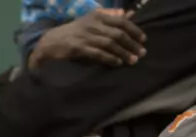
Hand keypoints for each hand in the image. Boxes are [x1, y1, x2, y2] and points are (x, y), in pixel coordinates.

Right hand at [29, 9, 146, 68]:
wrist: (51, 41)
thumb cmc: (74, 31)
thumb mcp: (91, 19)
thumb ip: (110, 16)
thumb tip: (128, 15)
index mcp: (98, 15)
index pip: (121, 21)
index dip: (134, 30)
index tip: (143, 39)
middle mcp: (93, 24)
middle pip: (118, 33)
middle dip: (132, 44)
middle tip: (142, 53)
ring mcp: (86, 36)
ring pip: (110, 44)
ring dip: (123, 53)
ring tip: (133, 60)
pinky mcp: (79, 48)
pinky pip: (98, 53)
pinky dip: (110, 58)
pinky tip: (117, 63)